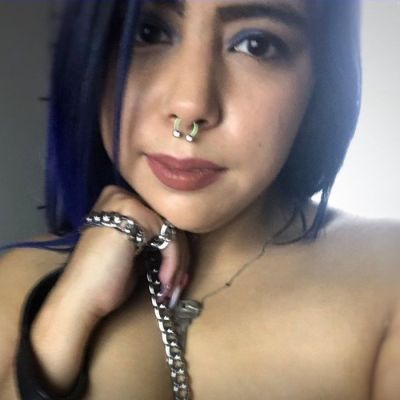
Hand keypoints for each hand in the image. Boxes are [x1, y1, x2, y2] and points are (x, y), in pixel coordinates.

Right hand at [59, 185, 188, 319]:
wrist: (79, 298)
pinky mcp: (135, 214)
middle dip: (180, 256)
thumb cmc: (104, 280)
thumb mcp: (131, 251)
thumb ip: (151, 238)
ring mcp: (126, 201)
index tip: (177, 273)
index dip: (173, 247)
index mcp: (117, 200)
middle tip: (180, 282)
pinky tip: (164, 282)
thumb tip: (184, 241)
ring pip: (172, 229)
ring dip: (178, 263)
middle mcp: (121, 194)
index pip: (158, 218)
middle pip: (167, 221)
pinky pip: (169, 238)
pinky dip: (173, 263)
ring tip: (172, 288)